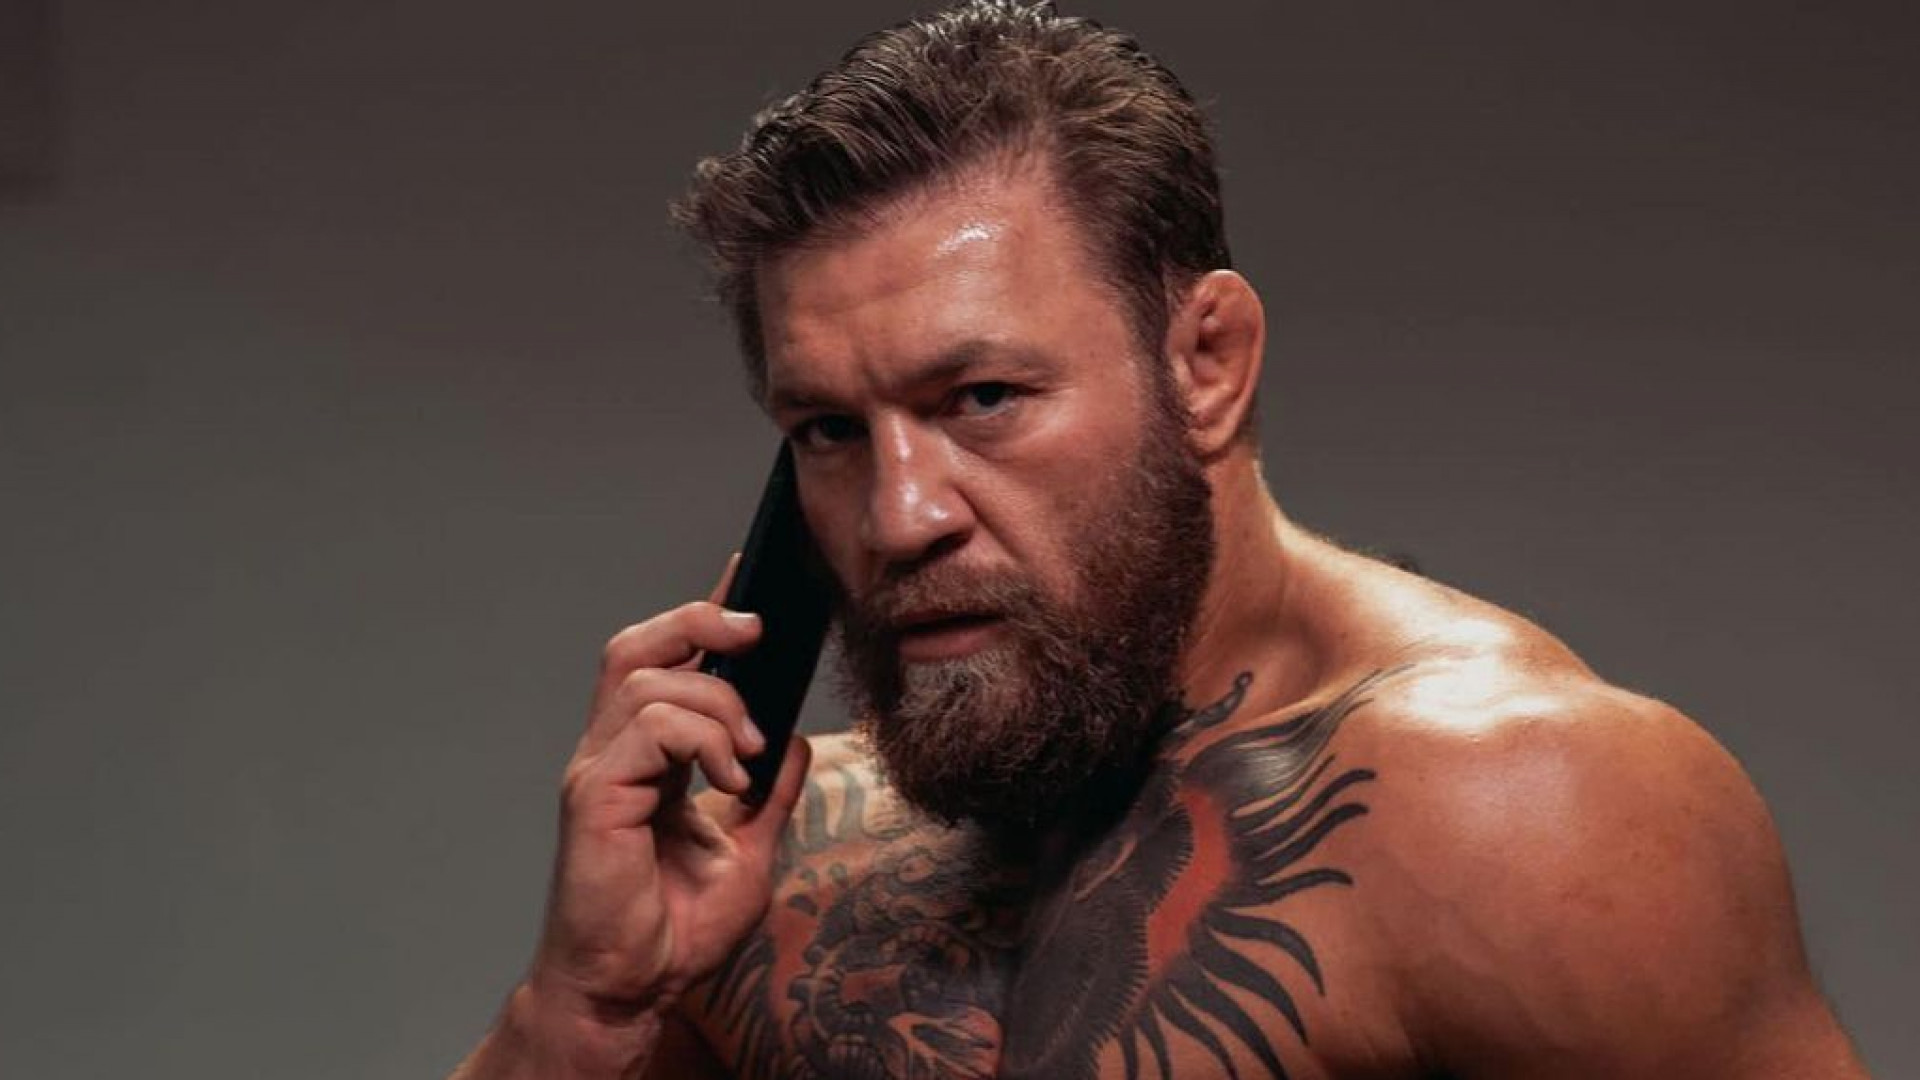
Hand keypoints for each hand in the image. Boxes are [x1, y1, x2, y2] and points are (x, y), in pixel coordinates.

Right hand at [525, 562, 811, 1037]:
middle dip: (700, 619)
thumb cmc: (675, 929)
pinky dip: (701, 739)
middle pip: (638, 644)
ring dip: (718, 703)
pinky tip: (728, 780)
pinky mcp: (593, 795)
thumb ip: (771, 793)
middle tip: (757, 634)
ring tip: (748, 756)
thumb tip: (795, 737)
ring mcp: (598, 770)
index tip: (749, 574)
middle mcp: (613, 752)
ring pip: (649, 678)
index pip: (666, 659)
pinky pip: (647, 727)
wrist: (635, 989)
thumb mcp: (750, 850)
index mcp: (645, 756)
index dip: (704, 610)